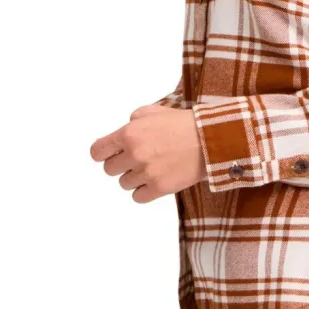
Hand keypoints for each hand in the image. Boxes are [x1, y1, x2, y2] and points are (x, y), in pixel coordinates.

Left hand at [89, 105, 206, 203]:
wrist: (211, 139)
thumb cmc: (184, 124)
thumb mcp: (154, 111)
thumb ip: (134, 120)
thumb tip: (124, 131)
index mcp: (129, 133)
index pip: (97, 152)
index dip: (103, 153)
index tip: (108, 155)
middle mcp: (134, 154)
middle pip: (110, 170)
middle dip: (121, 164)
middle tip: (137, 159)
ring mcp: (146, 172)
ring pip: (124, 184)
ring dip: (135, 177)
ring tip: (152, 167)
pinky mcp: (159, 188)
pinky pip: (137, 197)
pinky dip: (144, 191)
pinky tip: (155, 180)